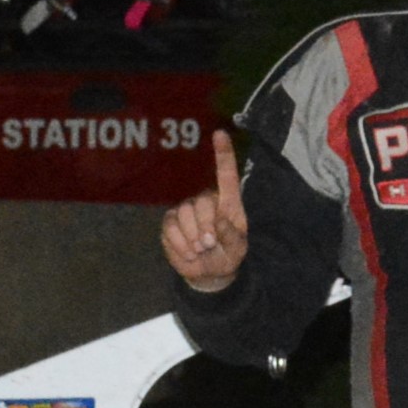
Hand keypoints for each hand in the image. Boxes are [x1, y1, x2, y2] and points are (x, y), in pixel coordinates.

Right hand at [161, 130, 250, 291]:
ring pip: (184, 213)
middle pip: (202, 201)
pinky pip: (171, 228)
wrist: (208, 273)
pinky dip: (181, 245)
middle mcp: (205, 201)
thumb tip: (218, 224)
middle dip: (207, 227)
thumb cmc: (227, 255)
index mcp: (228, 202)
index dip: (223, 154)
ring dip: (194, 238)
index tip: (220, 134)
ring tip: (201, 249)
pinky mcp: (170, 223)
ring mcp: (185, 210)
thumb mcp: (238, 250)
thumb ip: (232, 237)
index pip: (226, 174)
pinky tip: (189, 252)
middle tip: (210, 245)